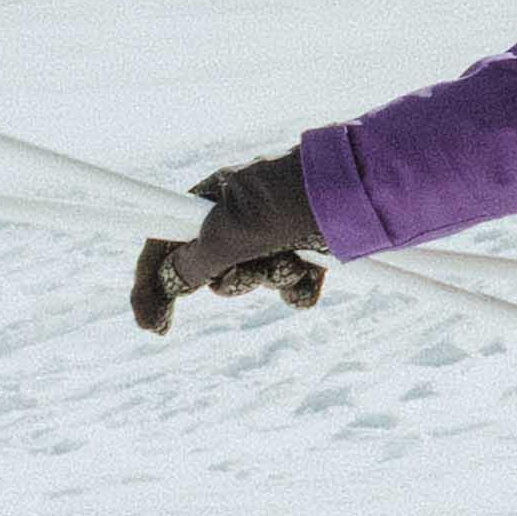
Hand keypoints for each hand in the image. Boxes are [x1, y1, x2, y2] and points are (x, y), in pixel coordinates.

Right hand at [130, 151, 324, 333]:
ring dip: (273, 279)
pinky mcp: (310, 249)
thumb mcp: (232, 231)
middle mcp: (243, 216)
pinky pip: (292, 288)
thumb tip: (168, 283)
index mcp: (214, 197)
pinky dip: (302, 286)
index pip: (167, 243)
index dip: (152, 282)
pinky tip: (317, 272)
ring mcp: (277, 234)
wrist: (365, 192)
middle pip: (214, 272)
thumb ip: (195, 261)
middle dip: (235, 280)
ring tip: (295, 257)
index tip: (151, 324)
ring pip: (255, 282)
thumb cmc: (292, 199)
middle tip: (255, 266)